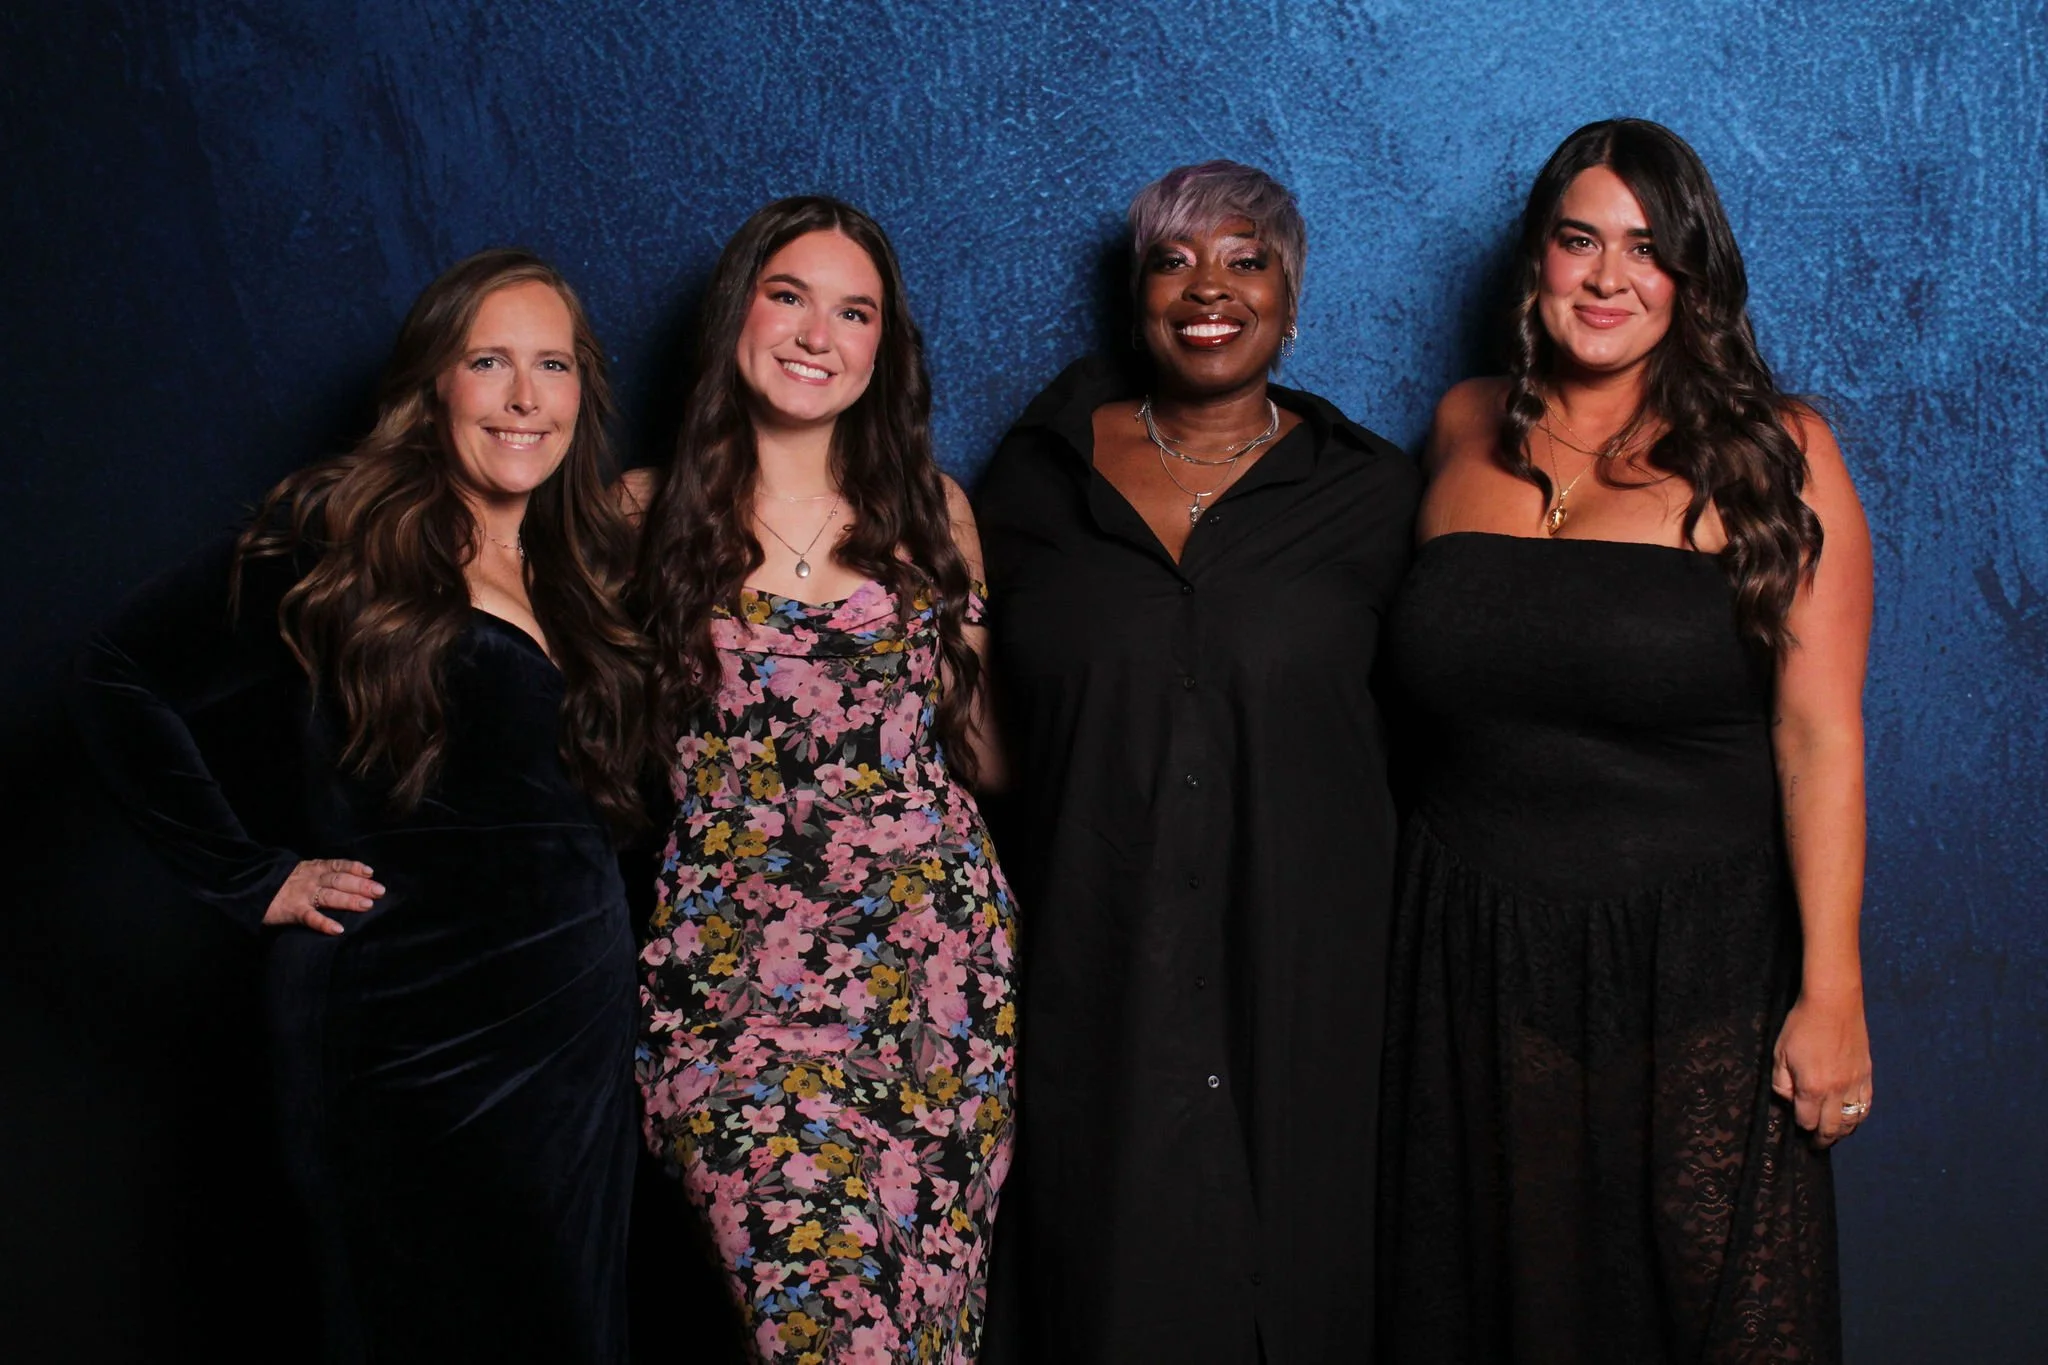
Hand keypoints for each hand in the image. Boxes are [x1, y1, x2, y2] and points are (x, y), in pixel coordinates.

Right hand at [265, 858, 383, 935]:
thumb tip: (348, 879)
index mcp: (313, 868)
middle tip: (379, 891)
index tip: (371, 872)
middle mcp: (310, 879)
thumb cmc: (280, 882)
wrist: (249, 888)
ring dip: (349, 900)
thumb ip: (320, 873)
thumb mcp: (300, 871)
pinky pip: (310, 917)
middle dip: (360, 885)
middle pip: (339, 880)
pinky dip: (324, 923)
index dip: (355, 868)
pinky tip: (338, 929)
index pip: (338, 865)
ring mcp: (302, 894)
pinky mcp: (292, 910)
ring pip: (329, 896)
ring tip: (366, 905)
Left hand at [1771, 987, 1872, 1147]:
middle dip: (1822, 1140)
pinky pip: (1866, 1105)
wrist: (1833, 1003)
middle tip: (1816, 1145)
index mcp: (1812, 1087)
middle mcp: (1836, 1091)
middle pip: (1832, 1128)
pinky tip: (1852, 1119)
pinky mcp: (1867, 1075)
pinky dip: (1859, 1117)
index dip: (1801, 1127)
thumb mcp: (1779, 1053)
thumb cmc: (1801, 1025)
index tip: (1798, 1129)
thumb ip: (1781, 1083)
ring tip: (1833, 1135)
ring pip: (1852, 1120)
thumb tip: (1788, 1101)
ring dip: (1842, 1132)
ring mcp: (1855, 1084)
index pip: (1807, 1120)